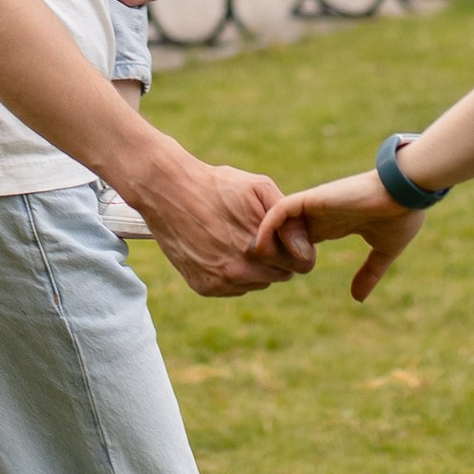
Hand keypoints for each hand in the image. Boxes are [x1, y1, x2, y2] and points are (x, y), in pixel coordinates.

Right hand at [139, 154, 314, 298]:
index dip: (297, 248)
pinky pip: (234, 288)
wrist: (168, 191)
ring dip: (255, 266)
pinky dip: (232, 272)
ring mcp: (221, 283)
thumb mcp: (260, 188)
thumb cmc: (217, 185)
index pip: (302, 266)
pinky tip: (220, 248)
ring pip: (257, 283)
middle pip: (280, 275)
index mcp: (261, 249)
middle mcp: (241, 272)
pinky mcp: (204, 287)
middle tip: (257, 232)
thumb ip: (288, 218)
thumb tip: (305, 246)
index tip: (286, 235)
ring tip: (236, 237)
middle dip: (276, 257)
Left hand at [258, 169, 428, 304]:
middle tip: (266, 275)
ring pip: (276, 221)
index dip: (291, 258)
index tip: (290, 277)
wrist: (407, 192)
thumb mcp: (383, 251)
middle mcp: (321, 214)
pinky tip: (262, 246)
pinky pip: (279, 210)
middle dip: (271, 252)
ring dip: (267, 241)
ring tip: (264, 264)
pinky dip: (267, 226)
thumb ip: (369, 273)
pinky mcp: (312, 199)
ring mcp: (315, 206)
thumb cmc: (401, 215)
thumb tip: (358, 298)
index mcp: (335, 223)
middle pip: (282, 231)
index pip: (301, 239)